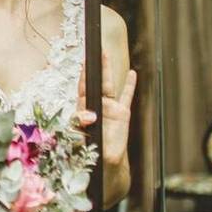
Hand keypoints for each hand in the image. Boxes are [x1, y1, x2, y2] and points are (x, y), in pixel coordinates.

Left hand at [76, 51, 136, 166]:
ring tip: (106, 55)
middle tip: (93, 51)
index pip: (82, 87)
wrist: (104, 160)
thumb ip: (81, 122)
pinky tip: (132, 73)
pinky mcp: (122, 113)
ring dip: (108, 70)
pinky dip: (130, 85)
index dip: (82, 75)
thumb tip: (91, 114)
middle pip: (95, 81)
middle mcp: (97, 104)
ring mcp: (110, 107)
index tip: (82, 61)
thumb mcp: (78, 133)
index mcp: (83, 107)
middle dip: (94, 67)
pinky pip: (126, 96)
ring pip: (109, 84)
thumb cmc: (89, 147)